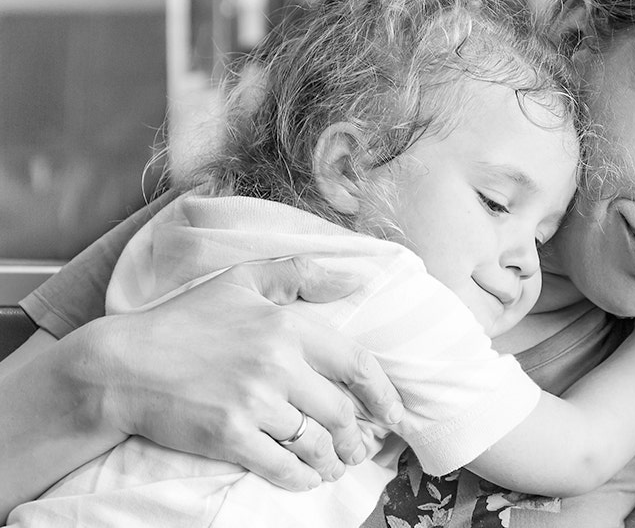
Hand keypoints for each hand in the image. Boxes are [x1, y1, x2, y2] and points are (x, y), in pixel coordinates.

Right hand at [72, 257, 404, 489]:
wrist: (120, 365)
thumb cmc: (183, 321)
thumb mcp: (242, 281)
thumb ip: (301, 276)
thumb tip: (358, 277)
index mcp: (287, 327)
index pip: (356, 363)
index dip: (383, 393)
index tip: (393, 414)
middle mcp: (277, 364)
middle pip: (340, 412)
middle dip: (356, 438)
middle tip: (359, 450)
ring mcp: (254, 402)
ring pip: (316, 442)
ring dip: (332, 461)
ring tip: (334, 466)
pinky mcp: (229, 435)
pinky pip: (282, 465)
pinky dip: (301, 477)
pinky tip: (306, 479)